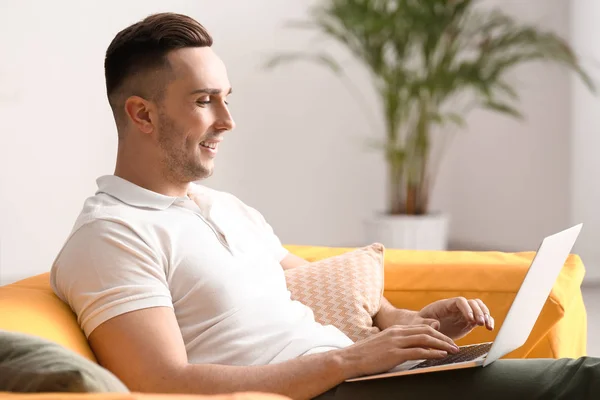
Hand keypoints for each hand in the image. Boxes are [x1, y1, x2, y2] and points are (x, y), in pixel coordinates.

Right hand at [335, 325, 458, 379]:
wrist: (350, 359)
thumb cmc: (365, 355)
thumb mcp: (384, 344)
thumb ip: (398, 343)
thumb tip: (411, 347)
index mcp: (395, 330)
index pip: (422, 328)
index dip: (437, 333)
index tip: (447, 340)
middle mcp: (397, 333)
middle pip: (427, 332)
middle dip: (444, 339)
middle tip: (455, 345)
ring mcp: (396, 342)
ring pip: (425, 339)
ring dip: (442, 345)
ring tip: (453, 350)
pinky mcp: (395, 353)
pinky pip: (418, 351)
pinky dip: (432, 352)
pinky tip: (441, 355)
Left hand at [418, 297, 493, 340]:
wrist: (422, 329)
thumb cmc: (418, 324)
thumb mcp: (417, 323)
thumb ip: (425, 323)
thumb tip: (436, 324)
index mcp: (444, 305)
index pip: (459, 301)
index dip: (466, 308)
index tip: (470, 319)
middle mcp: (455, 308)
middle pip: (471, 303)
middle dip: (478, 311)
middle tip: (481, 323)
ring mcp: (463, 314)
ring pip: (479, 308)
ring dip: (485, 315)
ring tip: (487, 326)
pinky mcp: (468, 322)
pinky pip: (480, 318)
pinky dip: (487, 320)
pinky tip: (490, 328)